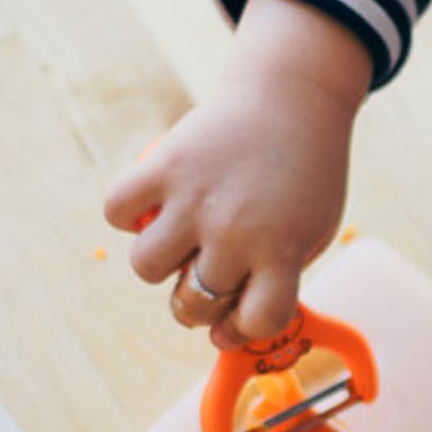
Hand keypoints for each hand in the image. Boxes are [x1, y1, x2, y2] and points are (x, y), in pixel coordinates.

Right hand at [104, 0, 371, 347]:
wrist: (293, 98)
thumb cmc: (304, 174)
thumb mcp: (313, 230)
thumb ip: (276, 279)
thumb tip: (219, 332)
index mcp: (283, 250)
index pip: (256, 321)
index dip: (243, 327)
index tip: (239, 315)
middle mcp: (236, 230)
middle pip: (194, 303)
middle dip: (196, 303)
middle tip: (205, 276)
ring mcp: (196, 198)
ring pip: (147, 267)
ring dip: (160, 263)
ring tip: (180, 238)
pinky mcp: (165, 165)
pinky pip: (118, 210)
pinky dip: (127, 212)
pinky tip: (154, 204)